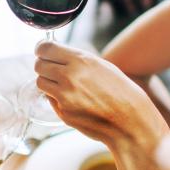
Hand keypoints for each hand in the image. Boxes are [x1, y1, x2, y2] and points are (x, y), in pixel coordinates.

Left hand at [34, 42, 168, 147]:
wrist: (130, 120)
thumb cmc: (120, 91)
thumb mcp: (101, 66)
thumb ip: (76, 59)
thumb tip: (55, 54)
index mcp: (80, 61)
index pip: (45, 49)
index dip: (41, 49)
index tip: (41, 51)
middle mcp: (69, 77)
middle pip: (39, 65)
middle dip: (43, 65)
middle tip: (50, 68)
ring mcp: (64, 96)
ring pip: (40, 82)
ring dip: (47, 81)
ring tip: (61, 83)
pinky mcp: (63, 112)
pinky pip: (50, 99)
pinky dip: (55, 97)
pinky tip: (71, 98)